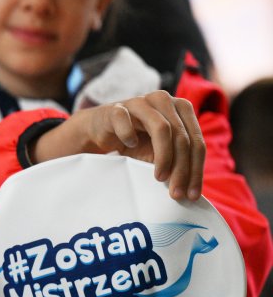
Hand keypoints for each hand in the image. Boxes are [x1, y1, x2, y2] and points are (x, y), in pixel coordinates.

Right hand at [32, 91, 204, 200]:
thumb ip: (176, 163)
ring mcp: (140, 102)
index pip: (196, 141)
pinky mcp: (117, 108)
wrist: (100, 130)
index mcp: (181, 109)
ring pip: (162, 128)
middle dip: (181, 168)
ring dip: (163, 156)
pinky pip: (126, 121)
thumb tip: (191, 191)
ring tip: (159, 177)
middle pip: (182, 136)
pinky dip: (129, 135)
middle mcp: (164, 101)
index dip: (196, 169)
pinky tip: (129, 146)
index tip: (191, 195)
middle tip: (175, 193)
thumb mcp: (159, 153)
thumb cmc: (134, 142)